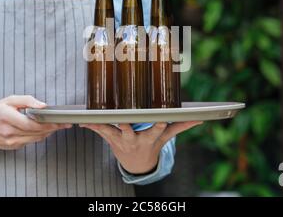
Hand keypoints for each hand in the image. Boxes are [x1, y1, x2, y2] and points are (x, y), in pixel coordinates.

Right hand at [0, 95, 71, 149]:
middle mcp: (7, 131)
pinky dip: (38, 136)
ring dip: (47, 132)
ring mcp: (9, 141)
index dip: (46, 123)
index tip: (58, 121)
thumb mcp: (10, 100)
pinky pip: (30, 142)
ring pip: (34, 138)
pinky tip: (43, 130)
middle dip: (51, 128)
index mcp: (6, 117)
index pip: (30, 123)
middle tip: (63, 123)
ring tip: (56, 125)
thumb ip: (27, 100)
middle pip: (35, 132)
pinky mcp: (12, 147)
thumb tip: (43, 105)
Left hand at [79, 121, 202, 174]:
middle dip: (126, 125)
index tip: (160, 119)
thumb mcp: (166, 137)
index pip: (156, 130)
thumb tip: (200, 119)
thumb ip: (180, 126)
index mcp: (149, 138)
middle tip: (122, 119)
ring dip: (102, 125)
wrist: (136, 164)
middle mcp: (134, 140)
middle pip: (129, 131)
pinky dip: (91, 126)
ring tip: (93, 118)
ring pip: (111, 131)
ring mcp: (120, 140)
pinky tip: (82, 120)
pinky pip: (99, 132)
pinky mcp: (109, 139)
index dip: (158, 124)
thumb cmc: (152, 145)